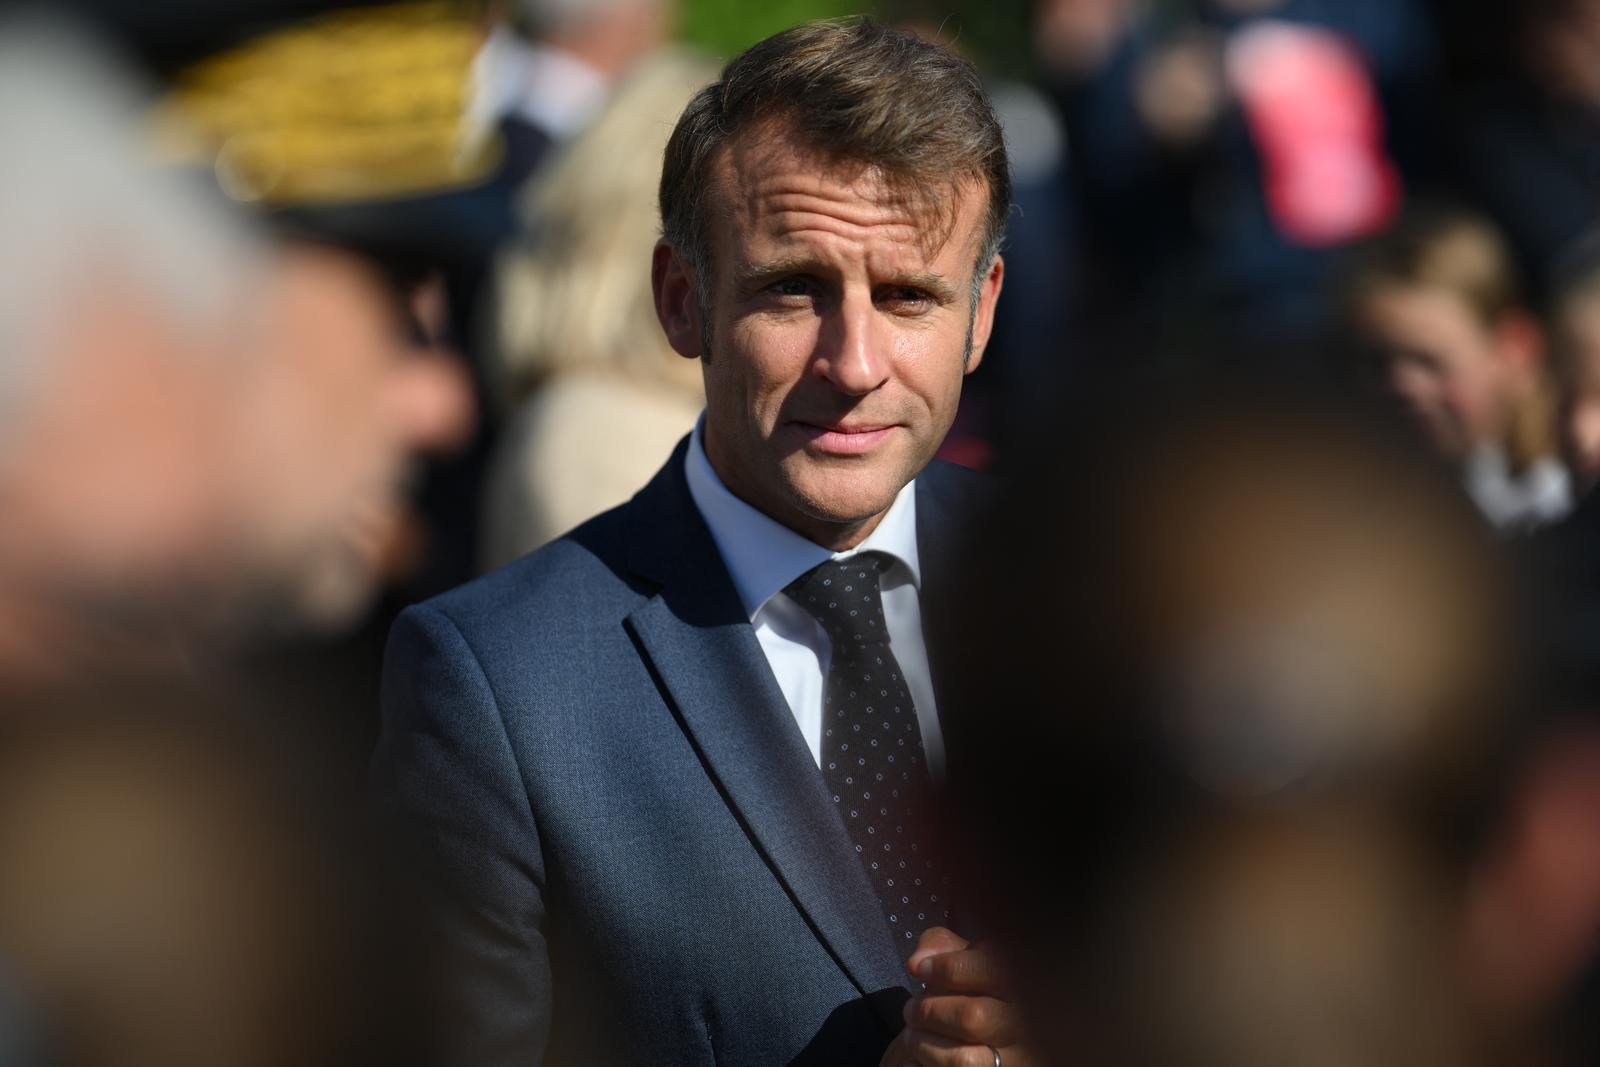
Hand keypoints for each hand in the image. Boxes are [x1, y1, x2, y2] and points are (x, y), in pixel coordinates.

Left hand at [879, 927, 1040, 1066]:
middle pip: (973, 1018)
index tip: (921, 969)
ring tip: (914, 1036)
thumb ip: (942, 945)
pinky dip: (925, 1065)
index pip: (991, 970)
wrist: (996, 1034)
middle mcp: (1027, 1024)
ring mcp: (1017, 1060)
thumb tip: (918, 962)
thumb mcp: (966, 955)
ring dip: (925, 1045)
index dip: (946, 968)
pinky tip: (922, 1057)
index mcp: (1024, 982)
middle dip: (929, 1011)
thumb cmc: (974, 987)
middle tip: (912, 1009)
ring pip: (964, 1059)